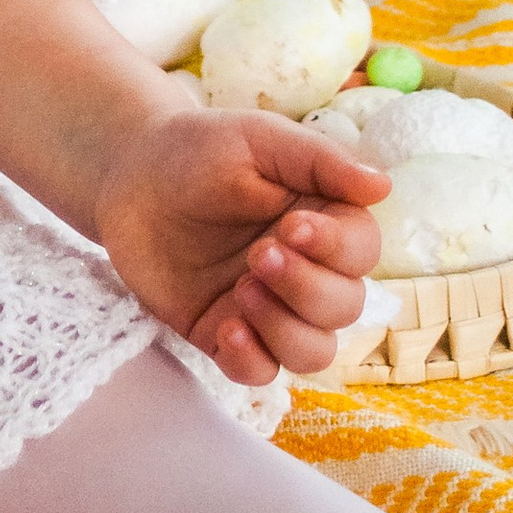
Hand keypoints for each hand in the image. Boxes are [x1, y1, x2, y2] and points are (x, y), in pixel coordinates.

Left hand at [90, 103, 388, 384]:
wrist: (128, 174)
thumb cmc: (200, 150)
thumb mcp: (261, 140)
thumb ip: (321, 161)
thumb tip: (383, 184)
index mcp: (325, 223)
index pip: (362, 254)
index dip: (337, 250)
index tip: (292, 226)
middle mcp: (306, 271)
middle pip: (345, 308)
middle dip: (307, 288)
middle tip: (257, 254)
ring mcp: (267, 307)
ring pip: (313, 352)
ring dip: (286, 329)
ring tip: (242, 290)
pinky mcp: (223, 332)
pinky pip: (258, 372)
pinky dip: (251, 360)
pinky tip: (227, 327)